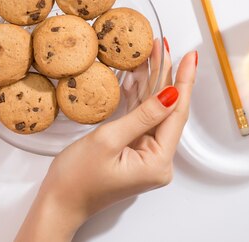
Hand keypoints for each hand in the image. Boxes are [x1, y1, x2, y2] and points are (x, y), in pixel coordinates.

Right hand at [16, 43, 196, 241]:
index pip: (177, 113)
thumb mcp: (108, 140)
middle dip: (166, 75)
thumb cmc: (77, 180)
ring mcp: (147, 155)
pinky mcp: (135, 151)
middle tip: (164, 45)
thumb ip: (142, 115)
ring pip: (155, 111)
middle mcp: (158, 160)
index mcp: (158, 162)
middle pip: (168, 109)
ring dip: (152, 82)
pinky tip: (138, 75)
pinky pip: (142, 118)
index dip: (183, 81)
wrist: (59, 203)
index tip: (190, 56)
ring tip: (152, 53)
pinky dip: (140, 97)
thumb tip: (170, 94)